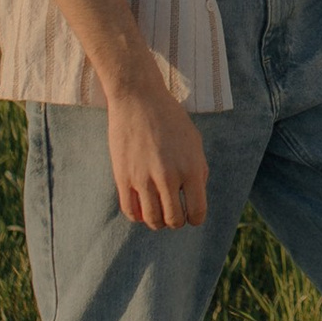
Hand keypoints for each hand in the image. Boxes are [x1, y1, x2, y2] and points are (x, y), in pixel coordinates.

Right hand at [106, 74, 209, 229]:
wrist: (138, 98)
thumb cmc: (170, 118)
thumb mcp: (194, 142)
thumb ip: (198, 170)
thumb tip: (195, 197)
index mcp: (191, 169)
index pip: (197, 213)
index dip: (195, 218)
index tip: (191, 215)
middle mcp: (168, 177)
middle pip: (173, 220)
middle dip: (176, 221)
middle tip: (174, 213)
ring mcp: (143, 178)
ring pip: (152, 220)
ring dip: (157, 222)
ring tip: (158, 212)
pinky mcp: (123, 177)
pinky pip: (130, 211)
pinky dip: (138, 216)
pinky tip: (142, 208)